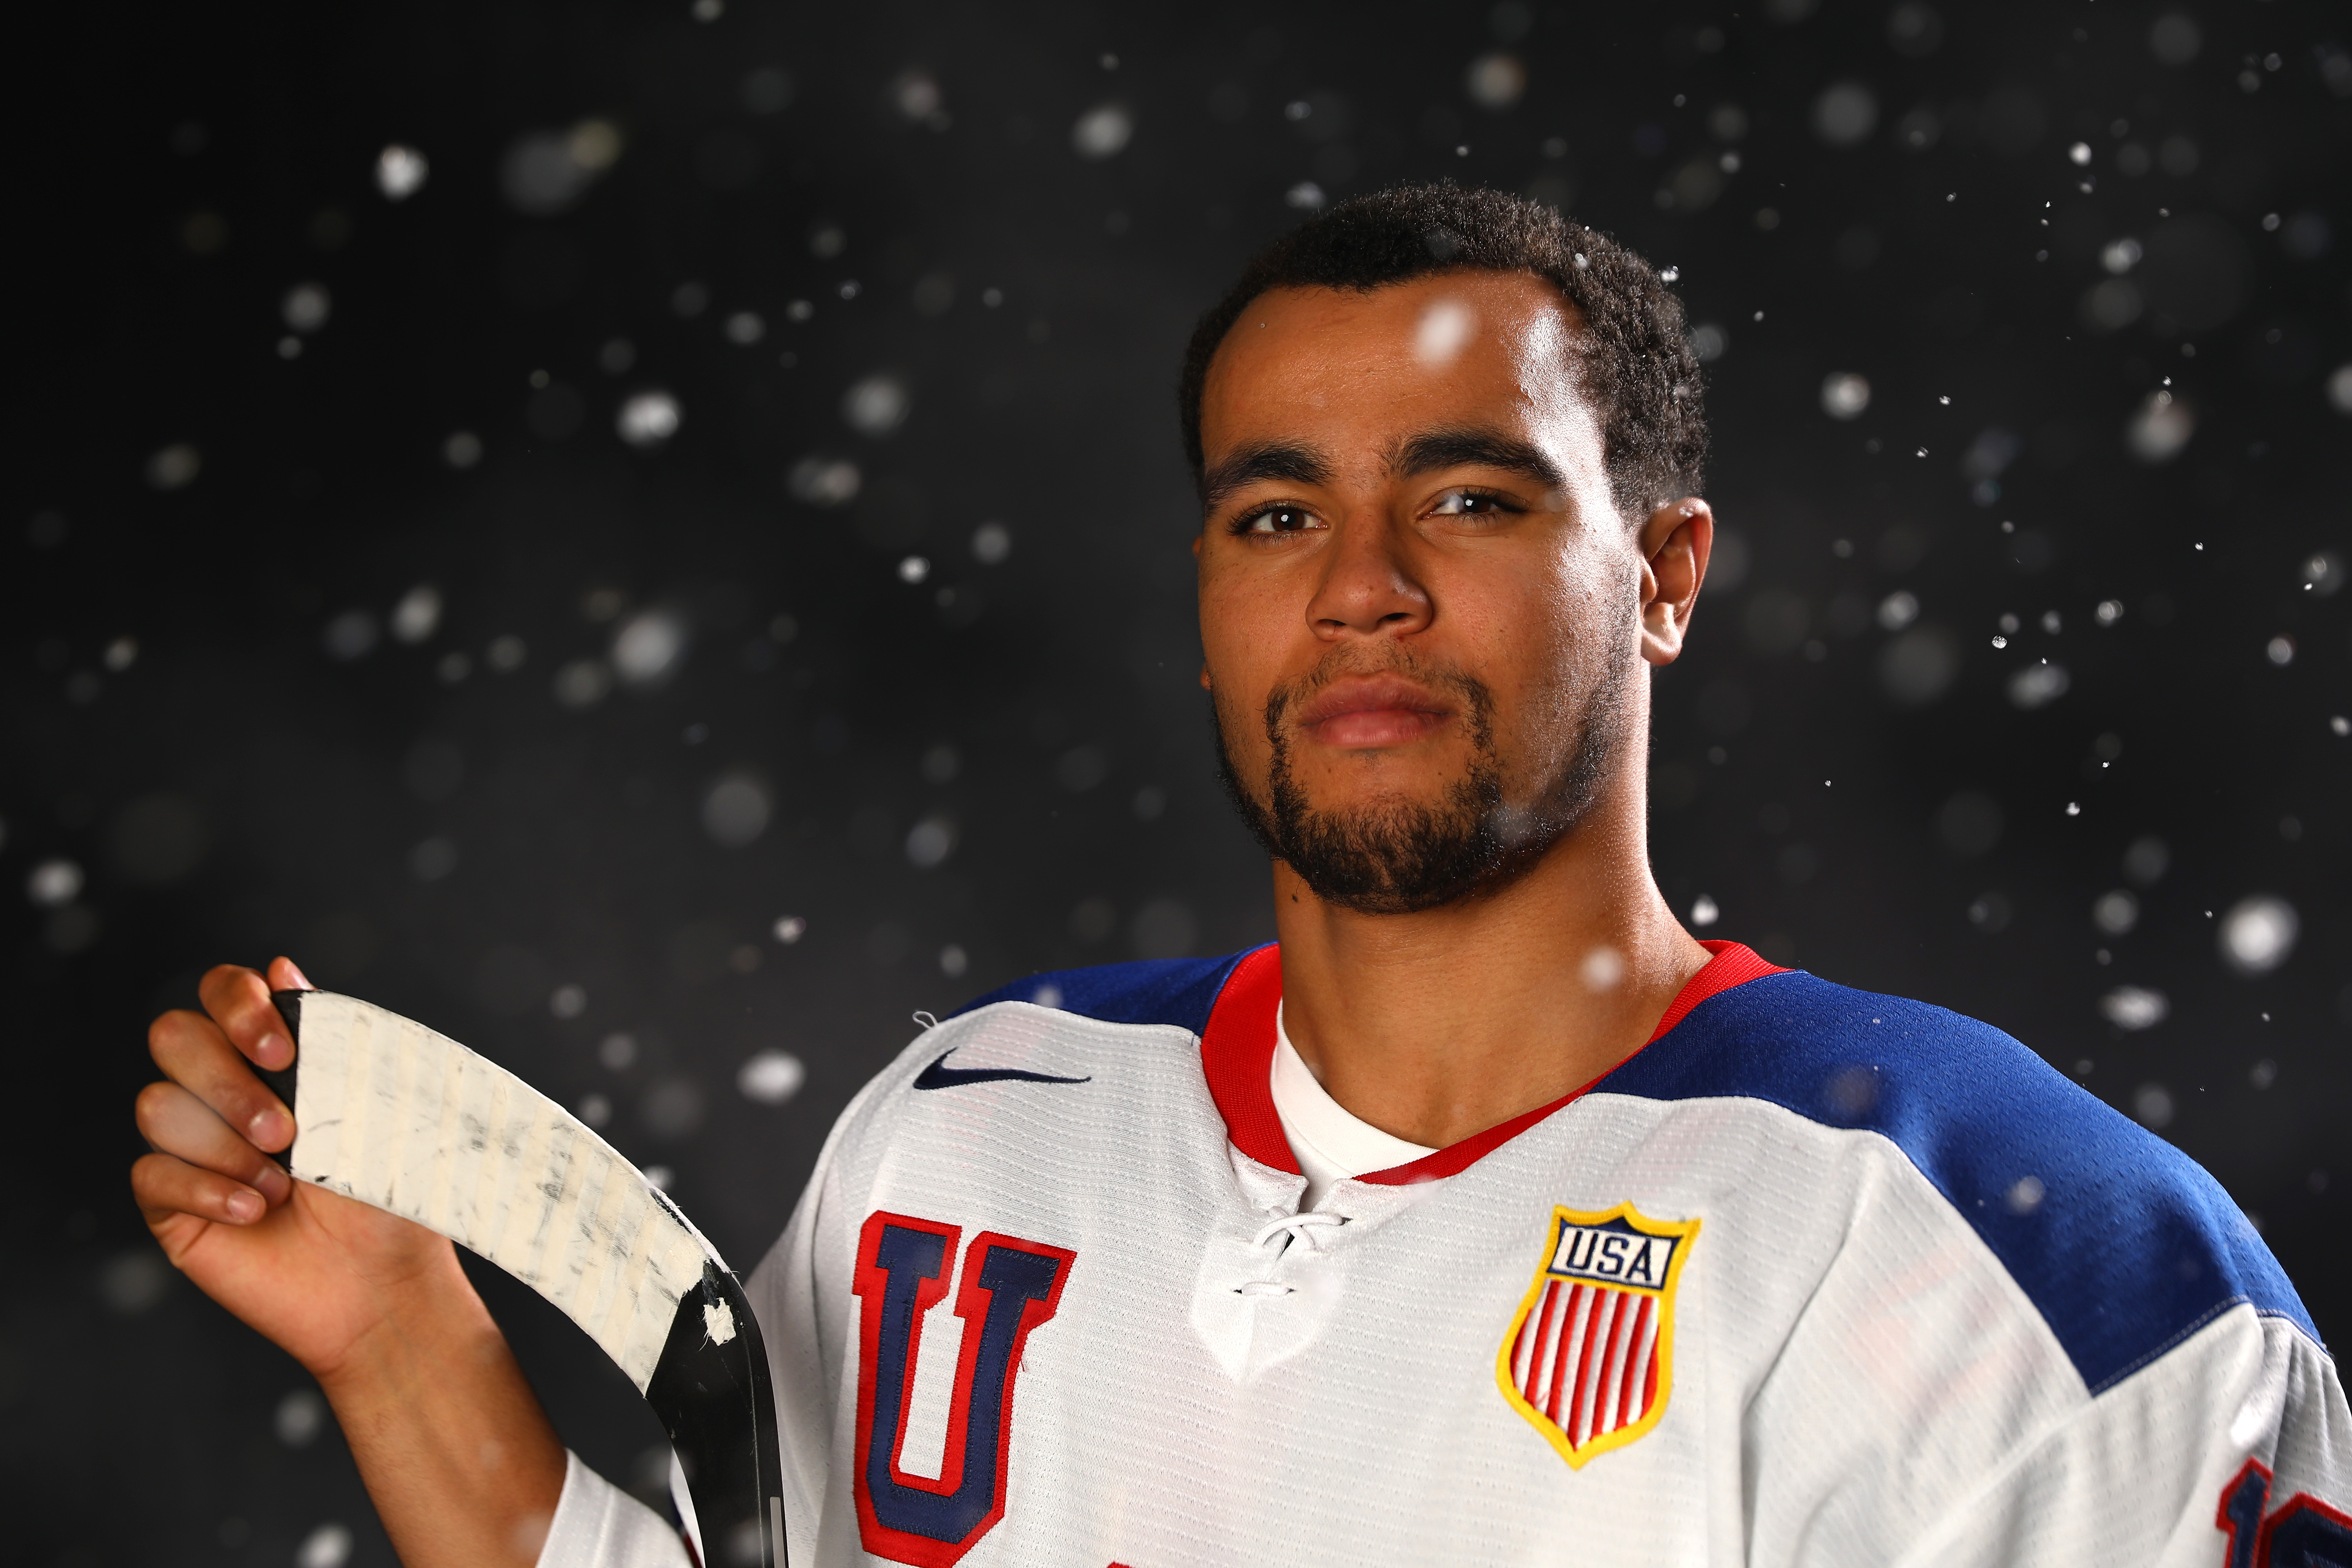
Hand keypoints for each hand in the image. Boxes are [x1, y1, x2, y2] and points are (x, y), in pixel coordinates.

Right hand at [132, 958, 569, 1565]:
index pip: (221, 991)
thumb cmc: (389, 1193)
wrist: (381, 1281)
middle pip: (172, 1037)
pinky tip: (254, 1212)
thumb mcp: (370, 1105)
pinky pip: (151, 1172)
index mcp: (275, 1056)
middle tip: (287, 1132)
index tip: (281, 1051)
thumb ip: (328, 1036)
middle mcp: (224, 1091)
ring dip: (226, 1146)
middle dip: (226, 1082)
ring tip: (283, 1185)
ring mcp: (192, 1145)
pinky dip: (207, 1190)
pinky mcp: (170, 1203)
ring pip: (157, 1105)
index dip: (236, 1006)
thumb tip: (281, 965)